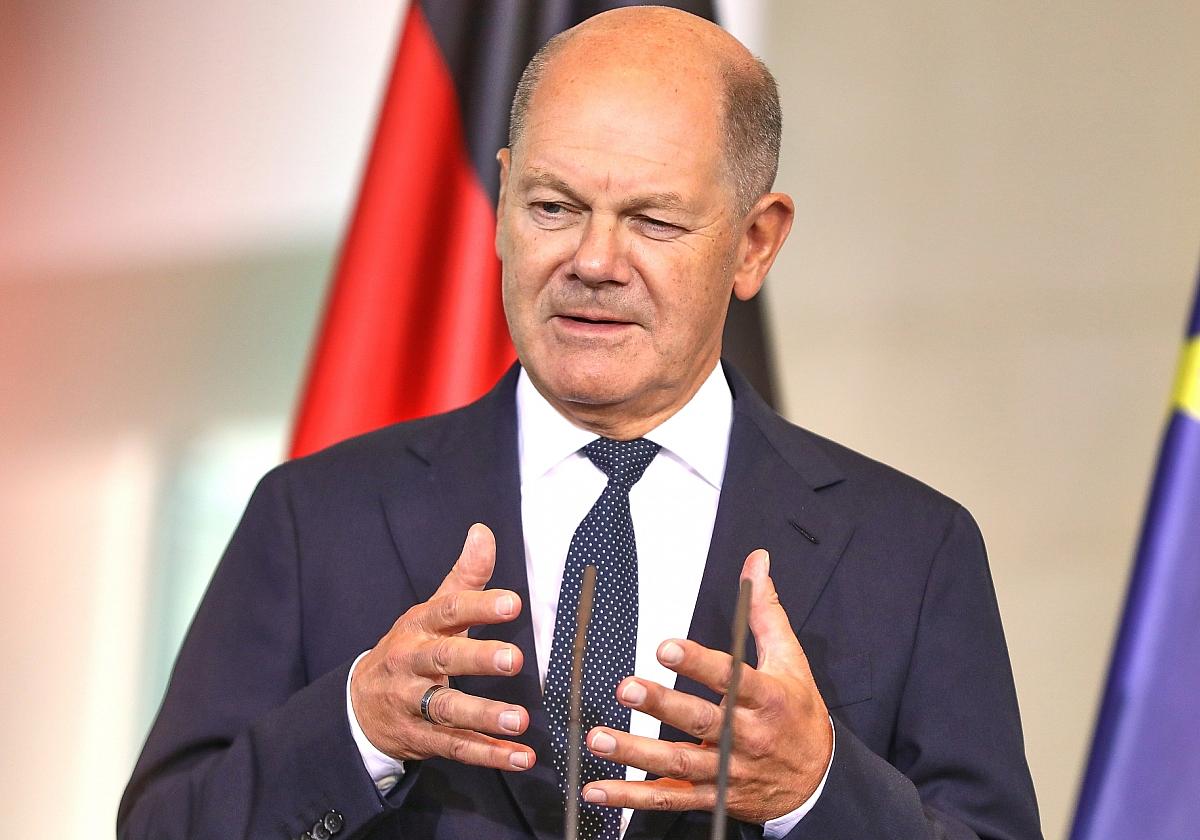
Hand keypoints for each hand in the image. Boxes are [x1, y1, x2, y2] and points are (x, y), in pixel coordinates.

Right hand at [350, 523, 535, 770]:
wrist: (360, 702)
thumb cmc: (411, 647)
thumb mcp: (432, 610)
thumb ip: (464, 577)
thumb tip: (484, 532)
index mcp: (419, 627)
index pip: (448, 611)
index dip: (479, 606)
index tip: (513, 603)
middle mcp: (412, 663)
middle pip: (443, 659)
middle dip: (477, 659)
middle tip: (514, 658)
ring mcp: (412, 703)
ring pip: (446, 709)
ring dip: (484, 715)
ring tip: (519, 720)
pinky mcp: (419, 739)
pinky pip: (455, 747)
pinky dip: (488, 754)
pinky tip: (521, 757)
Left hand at [580, 549, 832, 822]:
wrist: (817, 782)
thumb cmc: (797, 712)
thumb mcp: (790, 660)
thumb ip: (765, 611)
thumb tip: (756, 561)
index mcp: (766, 699)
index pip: (731, 678)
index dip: (698, 662)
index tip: (665, 647)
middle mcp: (746, 737)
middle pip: (700, 721)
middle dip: (661, 705)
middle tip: (625, 687)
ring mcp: (727, 771)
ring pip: (678, 762)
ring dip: (634, 752)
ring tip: (598, 738)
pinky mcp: (713, 797)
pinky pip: (669, 797)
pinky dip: (632, 796)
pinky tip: (598, 790)